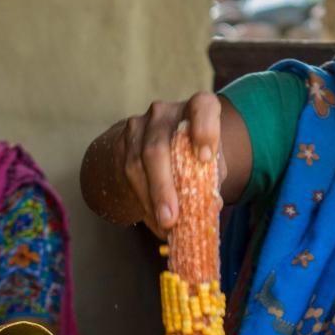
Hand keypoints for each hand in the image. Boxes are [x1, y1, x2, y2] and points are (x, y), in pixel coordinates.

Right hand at [119, 92, 222, 237]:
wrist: (160, 146)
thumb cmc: (195, 154)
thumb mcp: (210, 162)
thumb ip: (212, 179)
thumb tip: (210, 206)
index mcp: (196, 108)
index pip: (202, 108)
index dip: (204, 130)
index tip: (206, 158)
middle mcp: (165, 112)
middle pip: (158, 148)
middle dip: (163, 188)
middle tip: (170, 219)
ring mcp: (139, 125)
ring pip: (138, 165)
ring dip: (151, 201)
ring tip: (164, 227)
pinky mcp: (121, 143)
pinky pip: (128, 175)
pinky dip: (143, 203)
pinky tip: (155, 221)